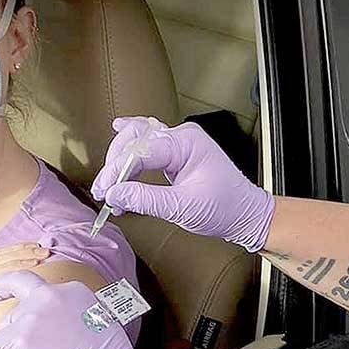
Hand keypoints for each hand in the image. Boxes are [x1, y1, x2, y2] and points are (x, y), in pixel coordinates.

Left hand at [0, 274, 140, 348]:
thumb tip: (75, 321)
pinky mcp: (16, 340)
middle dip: (8, 302)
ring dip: (13, 344)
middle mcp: (50, 296)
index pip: (41, 288)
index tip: (16, 292)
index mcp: (73, 291)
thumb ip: (82, 314)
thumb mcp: (106, 323)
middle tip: (1, 305)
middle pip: (17, 297)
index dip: (30, 295)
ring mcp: (31, 317)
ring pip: (5, 326)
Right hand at [90, 118, 273, 251]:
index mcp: (187, 143)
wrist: (245, 215)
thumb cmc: (224, 209)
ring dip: (120, 159)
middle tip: (103, 190)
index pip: (141, 150)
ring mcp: (179, 143)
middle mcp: (182, 137)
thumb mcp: (182, 208)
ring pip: (138, 139)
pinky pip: (147, 147)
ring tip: (108, 185)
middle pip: (135, 138)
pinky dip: (130, 152)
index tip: (105, 191)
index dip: (118, 170)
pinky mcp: (176, 154)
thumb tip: (114, 194)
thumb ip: (146, 199)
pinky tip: (116, 133)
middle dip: (116, 164)